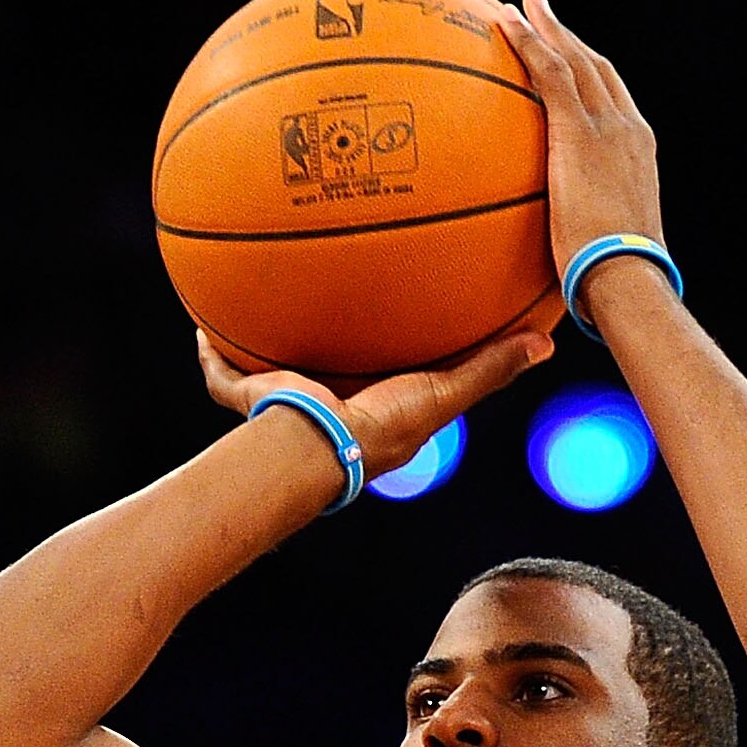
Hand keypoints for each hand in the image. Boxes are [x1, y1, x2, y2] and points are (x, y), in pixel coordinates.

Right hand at [199, 327, 549, 474]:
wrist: (317, 447)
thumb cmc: (380, 428)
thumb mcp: (442, 393)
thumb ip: (489, 368)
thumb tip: (547, 341)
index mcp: (374, 404)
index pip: (389, 370)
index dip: (395, 346)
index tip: (403, 315)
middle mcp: (328, 403)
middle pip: (326, 364)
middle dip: (324, 339)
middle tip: (330, 300)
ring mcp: (285, 403)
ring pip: (268, 369)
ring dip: (260, 343)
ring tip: (255, 302)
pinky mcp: (250, 398)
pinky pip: (223, 373)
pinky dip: (210, 354)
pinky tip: (199, 324)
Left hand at [493, 0, 664, 287]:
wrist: (628, 277)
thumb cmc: (614, 283)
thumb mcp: (599, 253)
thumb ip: (580, 240)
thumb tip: (556, 267)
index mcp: (637, 152)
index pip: (613, 100)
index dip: (591, 74)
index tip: (571, 58)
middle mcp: (628, 129)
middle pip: (596, 68)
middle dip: (569, 37)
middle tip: (544, 11)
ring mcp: (607, 126)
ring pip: (574, 60)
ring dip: (548, 26)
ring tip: (523, 4)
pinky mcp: (580, 132)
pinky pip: (549, 73)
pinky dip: (529, 43)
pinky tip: (504, 24)